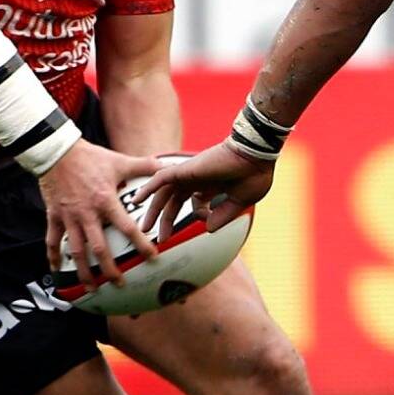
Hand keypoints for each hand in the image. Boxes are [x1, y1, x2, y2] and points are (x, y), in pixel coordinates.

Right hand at [39, 139, 163, 292]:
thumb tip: (167, 165)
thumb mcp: (119, 161)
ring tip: (91, 287)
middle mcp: (87, 213)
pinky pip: (52, 240)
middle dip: (110, 269)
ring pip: (76, 251)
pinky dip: (53, 256)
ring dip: (83, 271)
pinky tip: (56, 270)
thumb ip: (144, 166)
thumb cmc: (90, 157)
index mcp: (106, 201)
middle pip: (99, 248)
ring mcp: (69, 217)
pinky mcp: (54, 216)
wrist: (57, 151)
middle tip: (120, 284)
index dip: (140, 243)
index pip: (126, 227)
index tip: (152, 257)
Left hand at [135, 141, 274, 236]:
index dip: (200, 215)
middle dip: (164, 220)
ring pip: (163, 193)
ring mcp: (190, 174)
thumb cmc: (255, 174)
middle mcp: (198, 179)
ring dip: (152, 211)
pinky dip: (147, 188)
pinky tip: (136, 201)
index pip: (196, 203)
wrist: (257, 156)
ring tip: (142, 229)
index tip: (209, 220)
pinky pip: (160, 179)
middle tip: (158, 238)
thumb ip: (224, 215)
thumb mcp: (240, 202)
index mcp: (212, 185)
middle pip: (173, 201)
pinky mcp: (185, 170)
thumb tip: (208, 229)